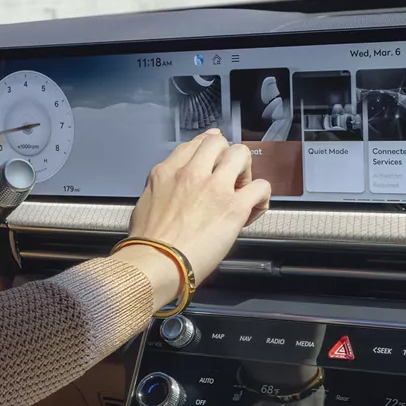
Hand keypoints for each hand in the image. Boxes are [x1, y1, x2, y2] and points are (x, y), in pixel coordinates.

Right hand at [115, 129, 270, 309]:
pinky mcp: (235, 207)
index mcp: (167, 172)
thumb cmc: (147, 243)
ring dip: (245, 170)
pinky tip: (253, 209)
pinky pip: (261, 186)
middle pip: (218, 142)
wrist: (155, 263)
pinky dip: (261, 196)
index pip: (194, 145)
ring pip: (241, 154)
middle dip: (225, 156)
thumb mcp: (145, 203)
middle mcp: (191, 173)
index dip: (207, 151)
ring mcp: (215, 187)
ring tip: (241, 190)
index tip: (213, 161)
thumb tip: (170, 193)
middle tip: (226, 178)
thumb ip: (162, 189)